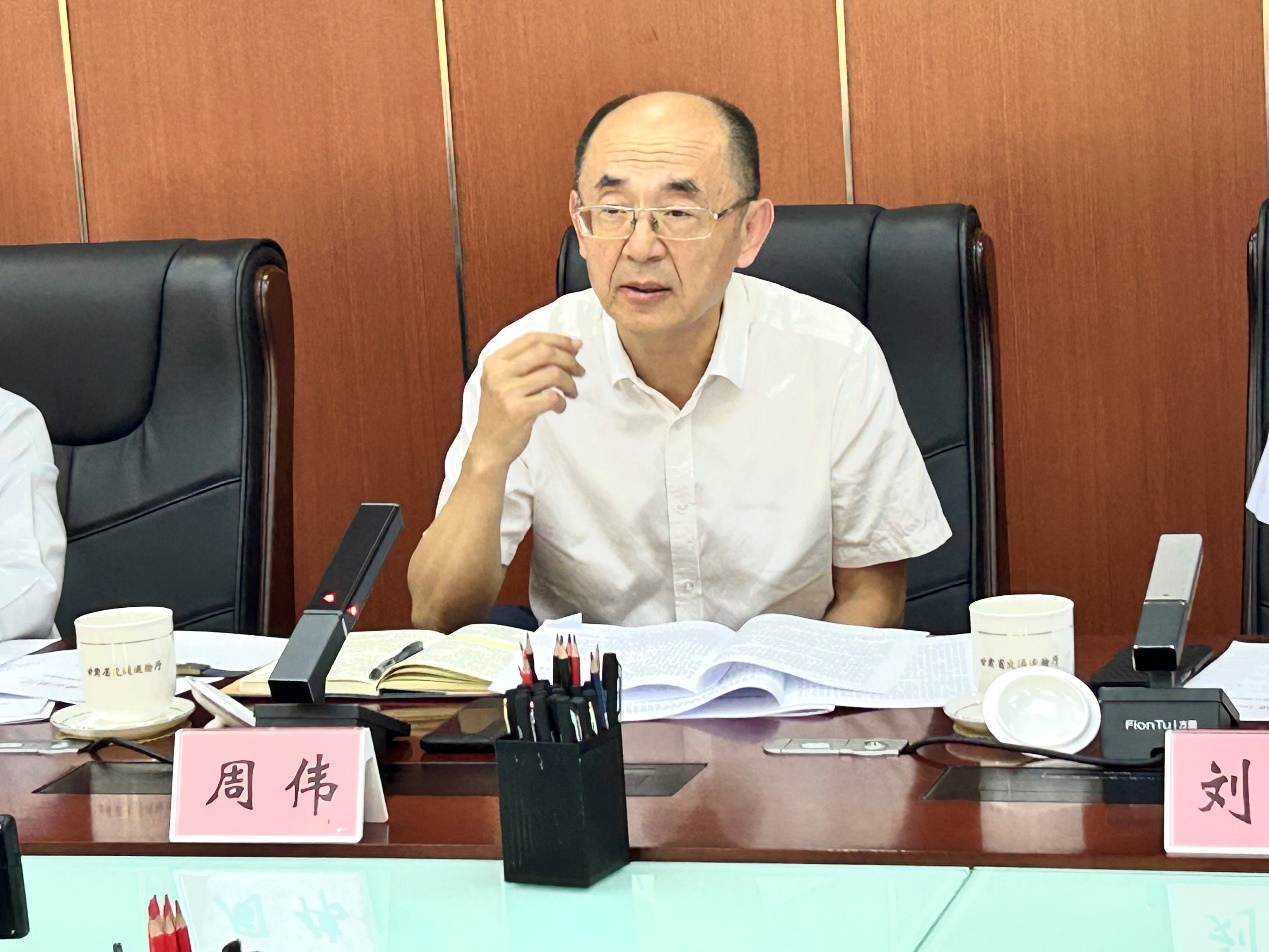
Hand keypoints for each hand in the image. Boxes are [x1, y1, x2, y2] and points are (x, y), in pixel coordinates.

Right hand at [468, 332, 584, 471]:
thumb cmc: (502, 413)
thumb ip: (528, 364)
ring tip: (572, 392)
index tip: (576, 345)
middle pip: (544, 352)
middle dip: (568, 359)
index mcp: (494, 361)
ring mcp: (507, 392)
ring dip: (569, 382)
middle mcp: (498, 373)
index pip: (531, 338)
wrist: (489, 447)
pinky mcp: (518, 411)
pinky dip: (561, 402)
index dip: (558, 339)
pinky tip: (559, 407)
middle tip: (580, 370)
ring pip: (552, 373)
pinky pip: (552, 397)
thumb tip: (570, 347)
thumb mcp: (505, 382)